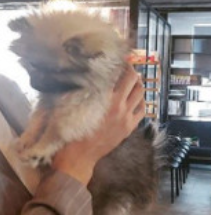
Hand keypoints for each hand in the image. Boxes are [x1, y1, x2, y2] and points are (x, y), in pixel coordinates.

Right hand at [52, 63, 145, 184]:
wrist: (78, 156)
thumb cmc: (71, 130)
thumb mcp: (71, 105)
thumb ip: (79, 89)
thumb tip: (82, 74)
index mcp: (105, 98)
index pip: (120, 74)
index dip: (122, 63)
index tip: (120, 58)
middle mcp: (119, 105)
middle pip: (133, 80)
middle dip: (131, 71)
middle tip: (126, 66)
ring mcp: (126, 117)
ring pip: (140, 94)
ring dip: (137, 84)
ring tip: (132, 79)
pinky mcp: (129, 127)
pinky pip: (142, 109)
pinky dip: (140, 100)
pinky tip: (134, 97)